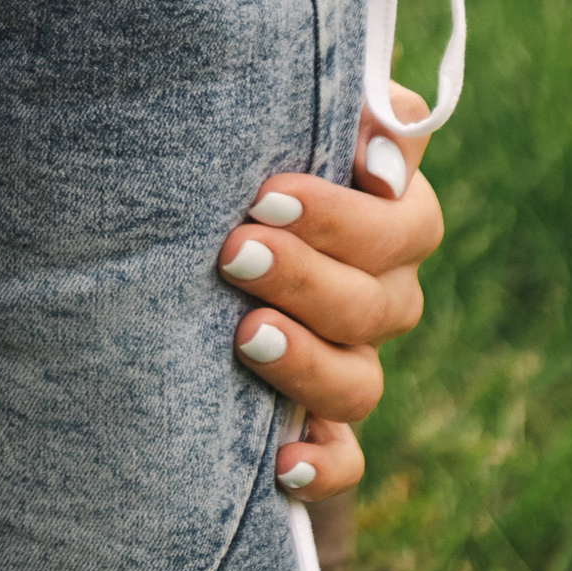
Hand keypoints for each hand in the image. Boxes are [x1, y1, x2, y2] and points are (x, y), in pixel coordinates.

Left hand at [221, 82, 443, 502]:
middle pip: (380, 301)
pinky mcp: (316, 420)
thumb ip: (338, 105)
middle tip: (235, 250)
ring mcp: (350, 357)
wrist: (165, 232)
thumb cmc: (224, 151)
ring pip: (363, 381)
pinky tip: (282, 460)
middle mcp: (378, 289)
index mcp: (385, 214)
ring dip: (310, 362)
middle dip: (307, 276)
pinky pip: (346, 460)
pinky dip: (323, 465)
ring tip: (245, 333)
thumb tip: (381, 145)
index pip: (406, 220)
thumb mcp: (267, 117)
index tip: (268, 193)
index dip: (347, 216)